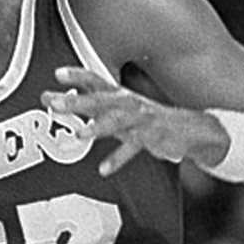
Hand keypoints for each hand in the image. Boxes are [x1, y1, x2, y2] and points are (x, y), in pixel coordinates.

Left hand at [41, 66, 223, 175]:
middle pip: (100, 99)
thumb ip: (88, 105)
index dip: (77, 76)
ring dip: (98, 126)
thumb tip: (56, 100)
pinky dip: (118, 159)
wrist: (189, 129)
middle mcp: (128, 103)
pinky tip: (104, 169)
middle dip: (76, 101)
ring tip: (80, 134)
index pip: (95, 80)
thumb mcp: (116, 109)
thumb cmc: (145, 119)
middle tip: (55, 104)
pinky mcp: (152, 136)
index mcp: (118, 94)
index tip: (57, 74)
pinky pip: (133, 148)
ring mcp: (141, 119)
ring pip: (118, 120)